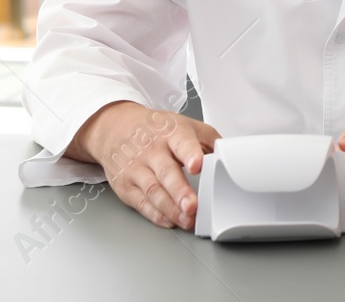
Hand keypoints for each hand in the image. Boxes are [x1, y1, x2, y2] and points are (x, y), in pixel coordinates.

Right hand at [71, 101, 218, 230]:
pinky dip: (156, 215)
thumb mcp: (184, 124)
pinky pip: (142, 203)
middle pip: (166, 172)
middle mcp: (152, 151)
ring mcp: (136, 169)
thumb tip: (230, 157)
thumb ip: (209, 140)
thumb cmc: (156, 129)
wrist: (114, 128)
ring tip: (187, 220)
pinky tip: (169, 220)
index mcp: (171, 132)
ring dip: (171, 209)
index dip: (190, 154)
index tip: (198, 165)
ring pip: (154, 191)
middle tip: (193, 206)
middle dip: (180, 191)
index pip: (182, 142)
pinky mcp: (125, 186)